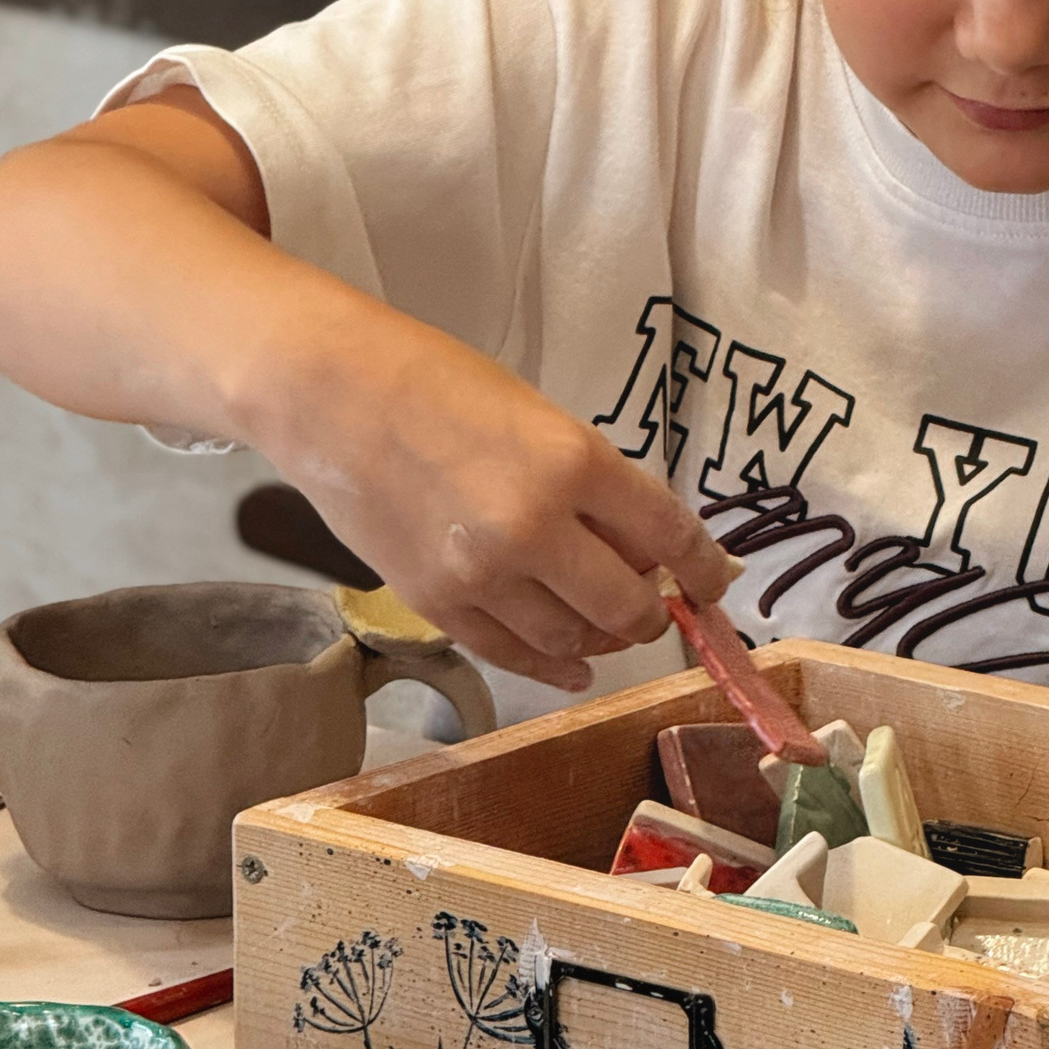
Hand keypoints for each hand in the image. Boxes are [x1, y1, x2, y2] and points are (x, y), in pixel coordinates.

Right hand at [263, 324, 738, 694]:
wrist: (330, 392)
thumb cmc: (440, 383)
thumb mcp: (541, 416)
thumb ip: (596, 485)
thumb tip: (652, 547)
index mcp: (573, 462)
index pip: (669, 535)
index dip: (704, 568)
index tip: (717, 582)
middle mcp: (534, 527)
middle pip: (628, 605)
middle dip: (654, 611)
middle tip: (657, 603)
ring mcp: (481, 574)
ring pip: (573, 639)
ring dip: (603, 638)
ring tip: (610, 624)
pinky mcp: (435, 603)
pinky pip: (511, 653)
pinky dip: (552, 664)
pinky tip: (573, 664)